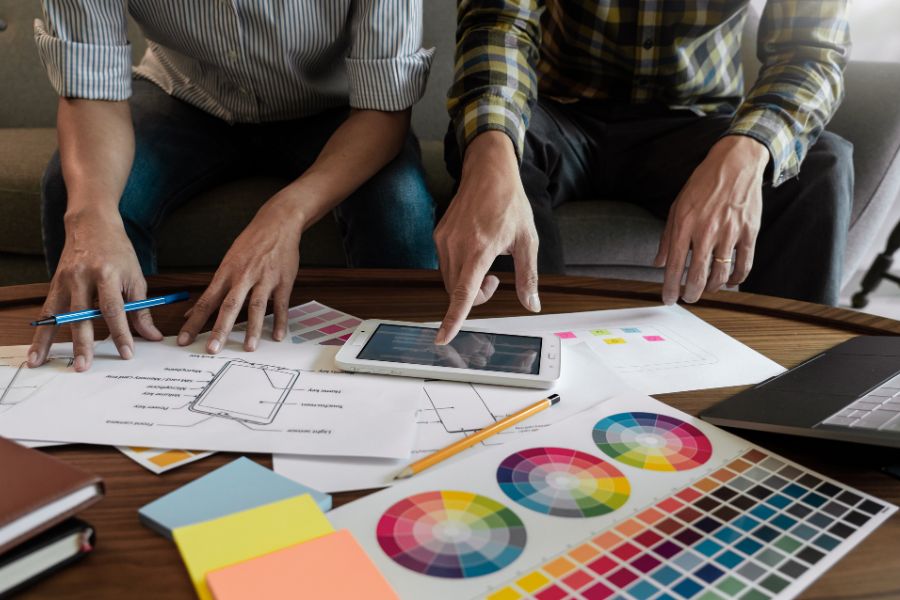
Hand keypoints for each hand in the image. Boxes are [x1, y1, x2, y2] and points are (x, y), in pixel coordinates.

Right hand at [28, 211, 161, 370]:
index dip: (120, 333)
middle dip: (83, 343)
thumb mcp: (135, 277)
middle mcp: (82, 277)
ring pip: (57, 315)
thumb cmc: (118, 252)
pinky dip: (41, 333)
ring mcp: (65, 280)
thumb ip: (141, 309)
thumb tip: (150, 336)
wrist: (92, 224)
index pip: (114, 309)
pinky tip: (37, 352)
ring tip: (42, 363)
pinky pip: (47, 312)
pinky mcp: (54, 284)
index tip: (127, 353)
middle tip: (85, 366)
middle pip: (82, 315)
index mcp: (107, 274)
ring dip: (49, 342)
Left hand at [177, 192, 302, 352]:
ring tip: (249, 347)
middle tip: (212, 349)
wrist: (277, 224)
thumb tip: (192, 312)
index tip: (183, 339)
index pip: (206, 301)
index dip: (194, 322)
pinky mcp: (283, 281)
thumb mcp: (228, 262)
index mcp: (226, 273)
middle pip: (229, 306)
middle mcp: (243, 277)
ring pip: (256, 307)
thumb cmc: (250, 244)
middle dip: (220, 329)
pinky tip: (276, 335)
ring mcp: (265, 279)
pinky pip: (281, 304)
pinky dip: (280, 321)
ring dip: (252, 329)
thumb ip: (213, 290)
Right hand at [434, 131, 539, 344]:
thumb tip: (532, 305)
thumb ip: (528, 277)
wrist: (488, 171)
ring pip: (449, 280)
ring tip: (488, 264)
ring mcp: (444, 240)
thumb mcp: (528, 241)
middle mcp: (457, 246)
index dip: (453, 318)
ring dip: (467, 283)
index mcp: (480, 249)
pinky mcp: (439, 235)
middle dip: (475, 297)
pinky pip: (445, 265)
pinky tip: (476, 252)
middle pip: (456, 291)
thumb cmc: (510, 203)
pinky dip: (460, 269)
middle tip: (497, 280)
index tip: (442, 338)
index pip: (463, 292)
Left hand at [654, 135, 768, 303]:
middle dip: (691, 294)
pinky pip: (744, 264)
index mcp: (684, 225)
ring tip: (706, 290)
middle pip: (697, 276)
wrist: (735, 163)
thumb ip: (667, 237)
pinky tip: (730, 282)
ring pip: (720, 275)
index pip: (673, 266)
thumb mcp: (677, 207)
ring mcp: (730, 232)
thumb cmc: (703, 184)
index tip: (669, 300)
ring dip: (712, 289)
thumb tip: (658, 263)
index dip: (670, 287)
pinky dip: (737, 279)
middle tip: (688, 299)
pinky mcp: (749, 232)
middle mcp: (706, 231)